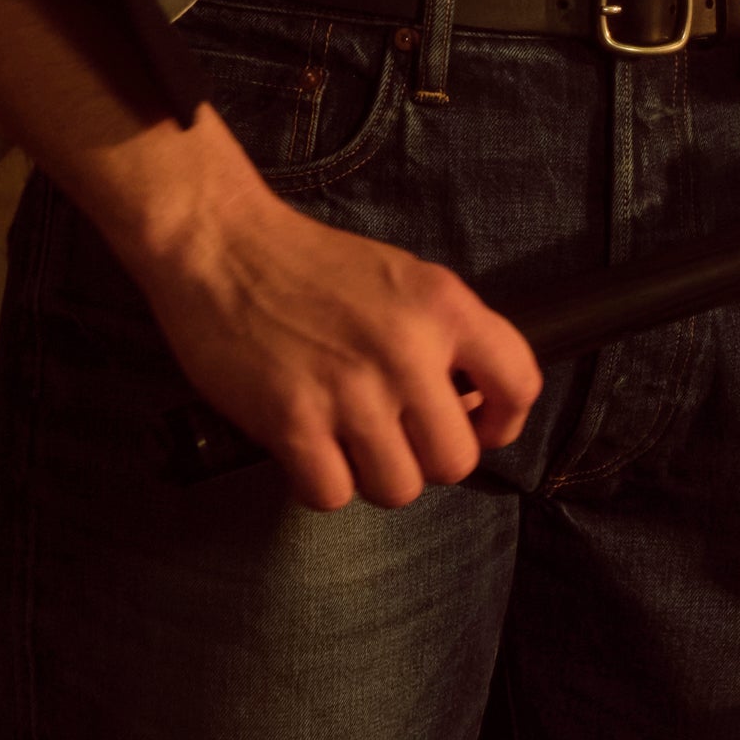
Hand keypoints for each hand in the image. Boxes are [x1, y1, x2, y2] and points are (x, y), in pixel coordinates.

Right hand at [104, 107, 540, 511]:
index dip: (502, 423)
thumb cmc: (308, 264)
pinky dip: (319, 482)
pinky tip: (307, 449)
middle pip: (455, 461)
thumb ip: (442, 334)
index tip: (477, 428)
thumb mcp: (402, 277)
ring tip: (346, 441)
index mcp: (442, 306)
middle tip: (395, 437)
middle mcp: (406, 350)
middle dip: (425, 459)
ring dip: (372, 475)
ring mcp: (350, 390)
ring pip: (398, 488)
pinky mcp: (293, 422)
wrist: (220, 245)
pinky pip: (332, 495)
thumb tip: (470, 404)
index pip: (519, 384)